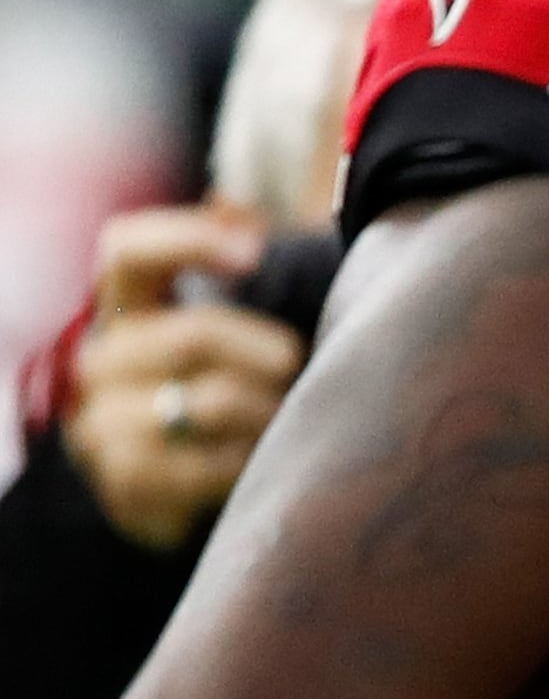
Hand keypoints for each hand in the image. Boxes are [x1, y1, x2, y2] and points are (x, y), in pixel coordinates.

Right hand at [62, 205, 302, 549]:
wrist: (182, 490)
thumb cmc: (221, 388)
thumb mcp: (232, 325)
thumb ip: (233, 265)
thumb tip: (237, 208)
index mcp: (123, 309)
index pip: (127, 249)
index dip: (186, 238)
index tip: (255, 250)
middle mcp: (100, 359)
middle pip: (194, 334)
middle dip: (268, 354)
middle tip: (299, 370)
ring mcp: (102, 422)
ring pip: (211, 402)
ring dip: (269, 412)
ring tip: (286, 418)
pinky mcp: (125, 479)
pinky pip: (212, 463)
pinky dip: (254, 460)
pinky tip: (263, 460)